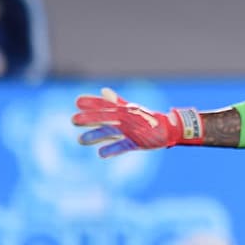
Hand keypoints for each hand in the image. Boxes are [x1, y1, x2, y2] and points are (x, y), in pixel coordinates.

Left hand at [72, 88, 203, 157]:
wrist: (170, 128)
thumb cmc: (147, 118)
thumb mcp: (131, 109)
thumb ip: (116, 101)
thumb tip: (103, 91)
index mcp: (125, 109)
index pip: (106, 104)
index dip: (92, 102)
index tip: (78, 101)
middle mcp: (127, 117)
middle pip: (106, 117)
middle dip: (90, 118)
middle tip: (74, 120)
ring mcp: (132, 129)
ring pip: (112, 131)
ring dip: (96, 135)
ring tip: (80, 140)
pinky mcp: (138, 142)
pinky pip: (124, 145)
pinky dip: (112, 149)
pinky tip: (101, 153)